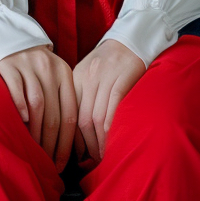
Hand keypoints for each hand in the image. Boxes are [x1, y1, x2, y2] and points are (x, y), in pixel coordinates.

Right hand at [0, 44, 78, 172]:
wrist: (12, 36)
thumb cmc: (35, 66)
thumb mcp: (54, 76)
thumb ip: (61, 100)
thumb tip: (66, 142)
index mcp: (65, 75)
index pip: (70, 114)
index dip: (67, 142)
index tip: (62, 162)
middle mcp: (49, 70)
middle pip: (54, 113)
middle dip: (52, 143)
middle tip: (47, 162)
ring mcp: (29, 67)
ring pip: (37, 105)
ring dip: (36, 131)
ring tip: (34, 149)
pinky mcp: (9, 66)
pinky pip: (16, 90)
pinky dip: (20, 107)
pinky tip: (22, 122)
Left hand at [72, 39, 145, 162]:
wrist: (130, 39)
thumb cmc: (109, 60)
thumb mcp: (88, 72)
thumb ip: (81, 93)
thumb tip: (76, 126)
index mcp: (75, 78)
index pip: (69, 113)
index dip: (70, 136)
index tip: (73, 153)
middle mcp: (86, 79)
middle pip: (80, 119)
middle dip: (83, 144)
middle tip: (86, 161)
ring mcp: (104, 80)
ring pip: (95, 118)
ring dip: (97, 142)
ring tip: (99, 156)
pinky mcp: (121, 81)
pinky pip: (111, 110)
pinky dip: (109, 130)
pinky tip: (110, 142)